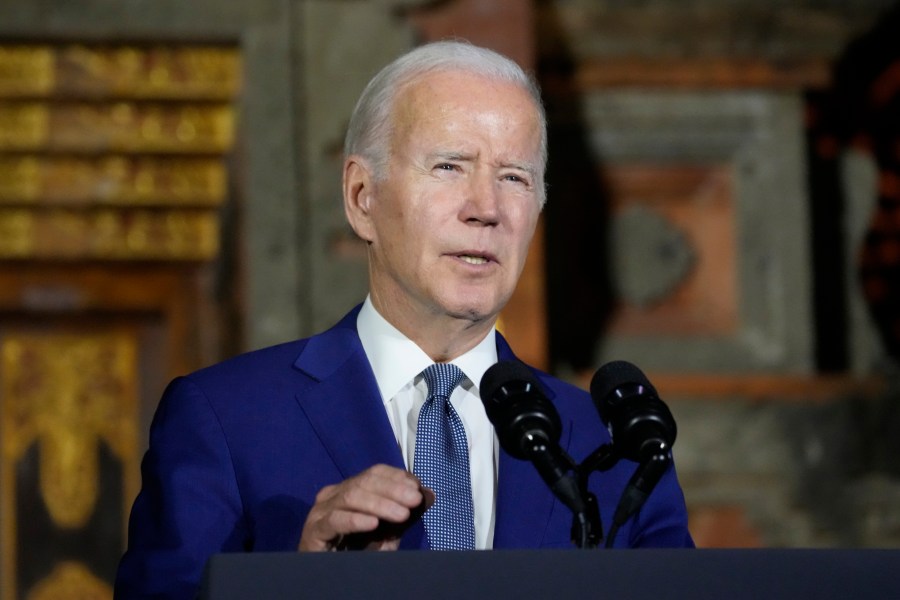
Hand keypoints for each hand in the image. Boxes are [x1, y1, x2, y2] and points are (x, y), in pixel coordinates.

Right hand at [298, 464, 433, 550]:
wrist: (329, 578)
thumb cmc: (356, 552)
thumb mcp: (385, 533)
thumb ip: (403, 515)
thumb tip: (428, 495)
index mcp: (349, 490)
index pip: (374, 473)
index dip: (397, 476)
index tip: (417, 486)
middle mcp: (333, 495)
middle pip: (364, 481)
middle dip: (393, 489)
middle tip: (414, 500)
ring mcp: (320, 511)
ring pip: (351, 497)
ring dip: (380, 504)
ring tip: (402, 515)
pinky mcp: (313, 531)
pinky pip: (334, 520)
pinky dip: (355, 520)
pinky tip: (373, 523)